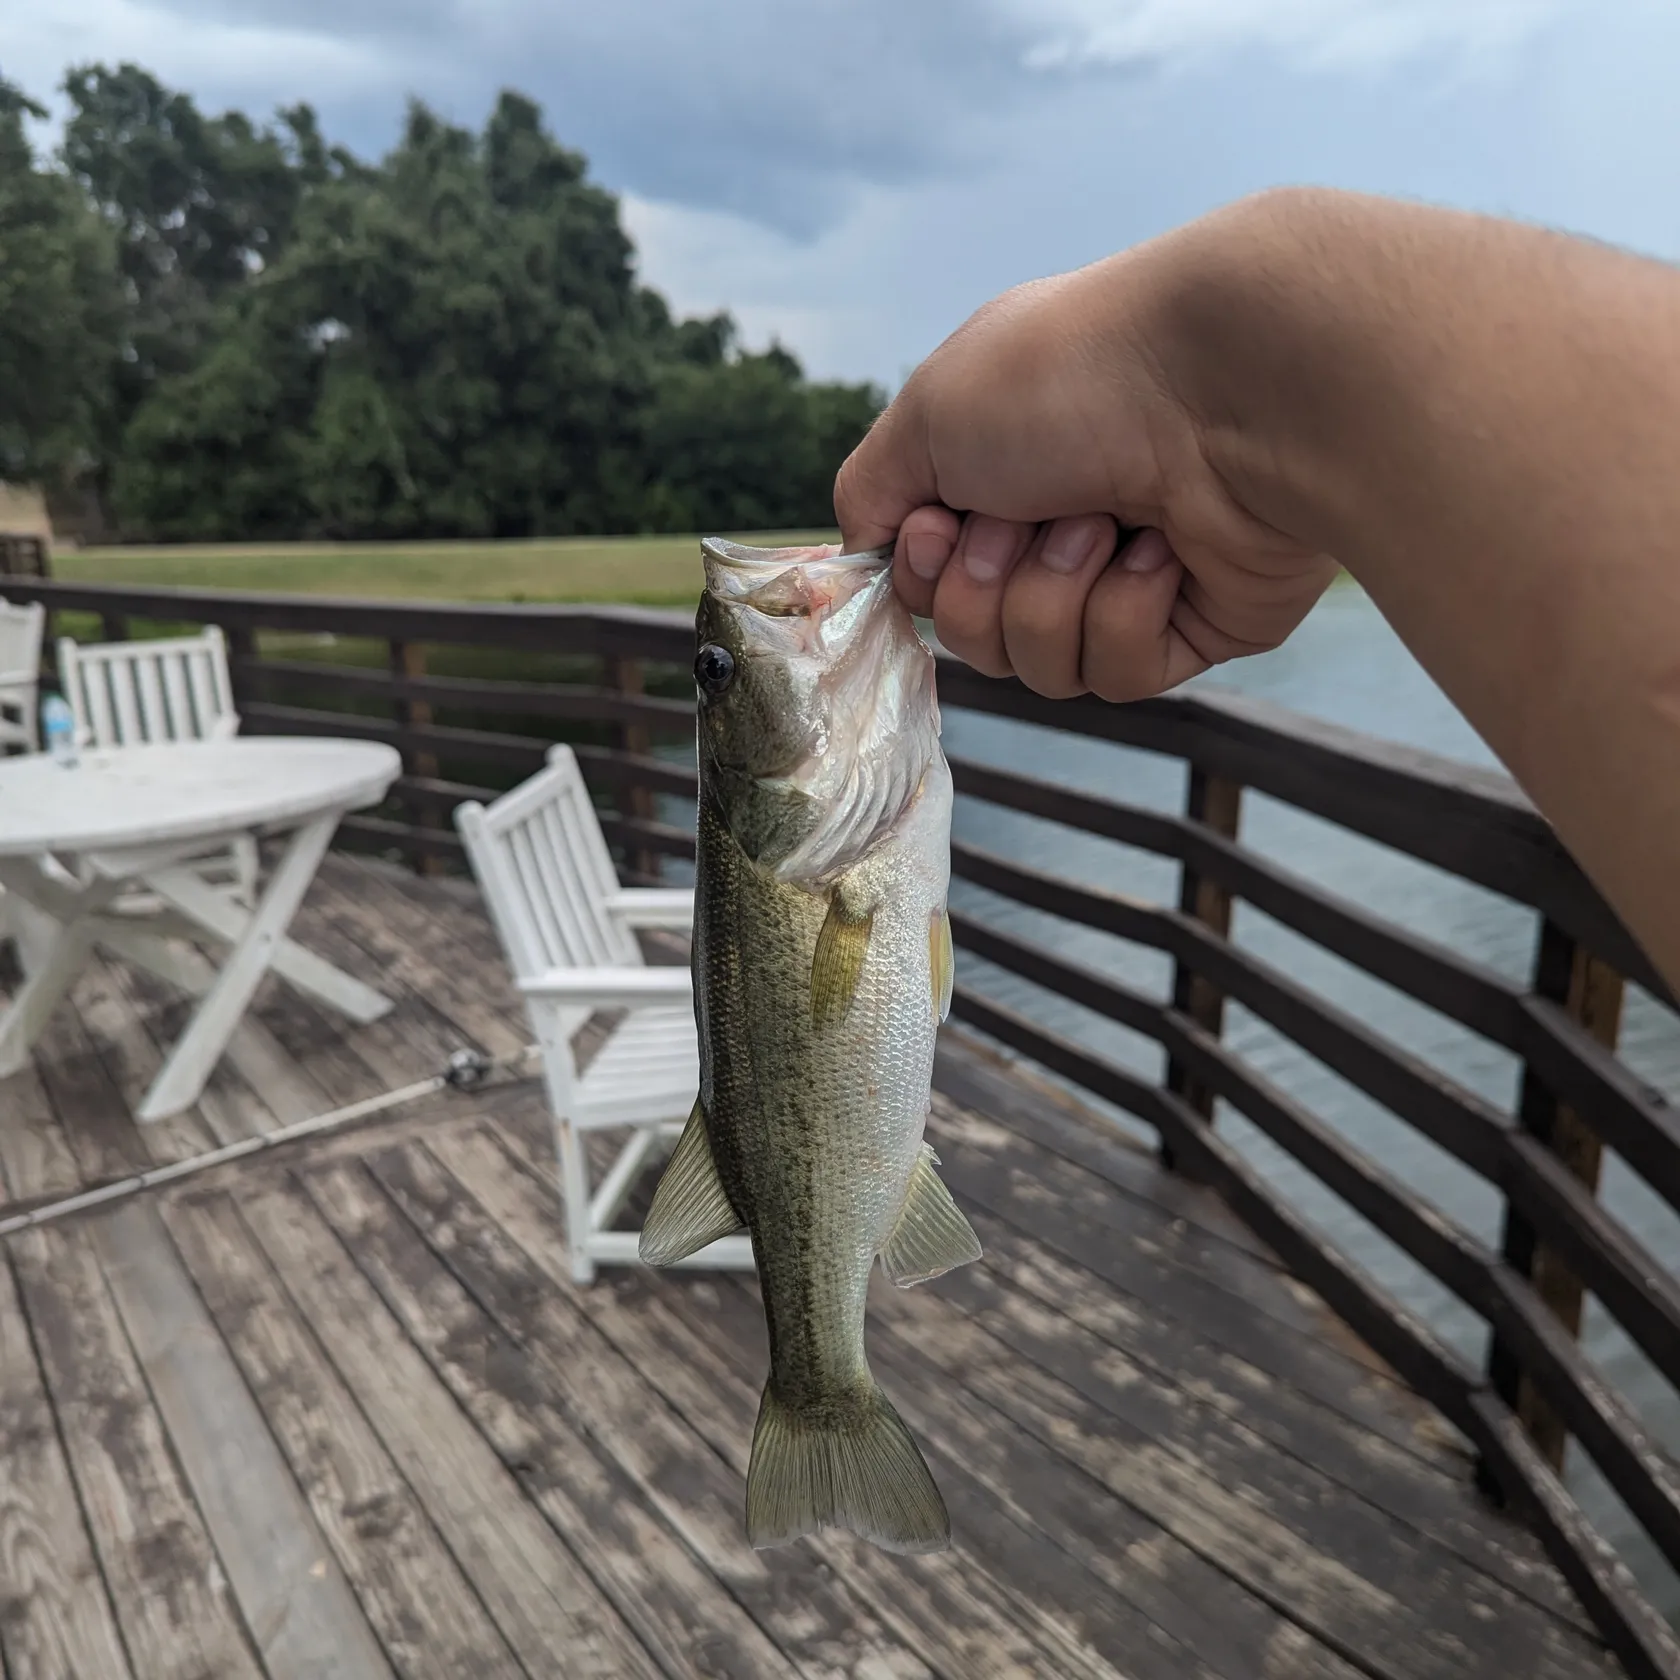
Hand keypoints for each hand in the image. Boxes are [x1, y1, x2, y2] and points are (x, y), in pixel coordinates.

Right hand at [833, 226, 1339, 700]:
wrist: (1230, 385)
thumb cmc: (1073, 376)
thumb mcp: (926, 413)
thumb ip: (870, 494)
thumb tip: (867, 557)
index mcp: (1000, 472)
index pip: (928, 581)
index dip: (923, 574)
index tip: (940, 526)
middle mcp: (1059, 526)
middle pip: (976, 637)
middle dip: (988, 586)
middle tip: (1030, 517)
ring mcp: (1128, 581)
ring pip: (1043, 667)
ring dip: (1057, 594)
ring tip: (1106, 525)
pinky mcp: (1194, 628)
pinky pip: (1119, 675)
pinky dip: (1127, 613)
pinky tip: (1162, 553)